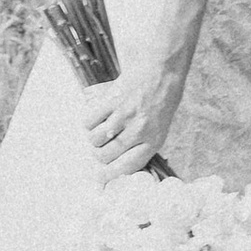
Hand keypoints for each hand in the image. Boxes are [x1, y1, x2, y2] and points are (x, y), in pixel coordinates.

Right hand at [80, 55, 181, 177]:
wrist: (162, 71)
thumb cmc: (160, 102)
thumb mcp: (158, 129)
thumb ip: (139, 148)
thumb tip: (112, 169)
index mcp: (153, 140)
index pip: (127, 167)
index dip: (109, 176)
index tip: (98, 179)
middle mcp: (139, 130)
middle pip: (104, 155)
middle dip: (98, 154)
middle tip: (102, 145)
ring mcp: (125, 114)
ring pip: (95, 139)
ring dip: (94, 137)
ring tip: (102, 127)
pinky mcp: (112, 99)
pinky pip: (89, 120)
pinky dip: (89, 120)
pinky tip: (99, 114)